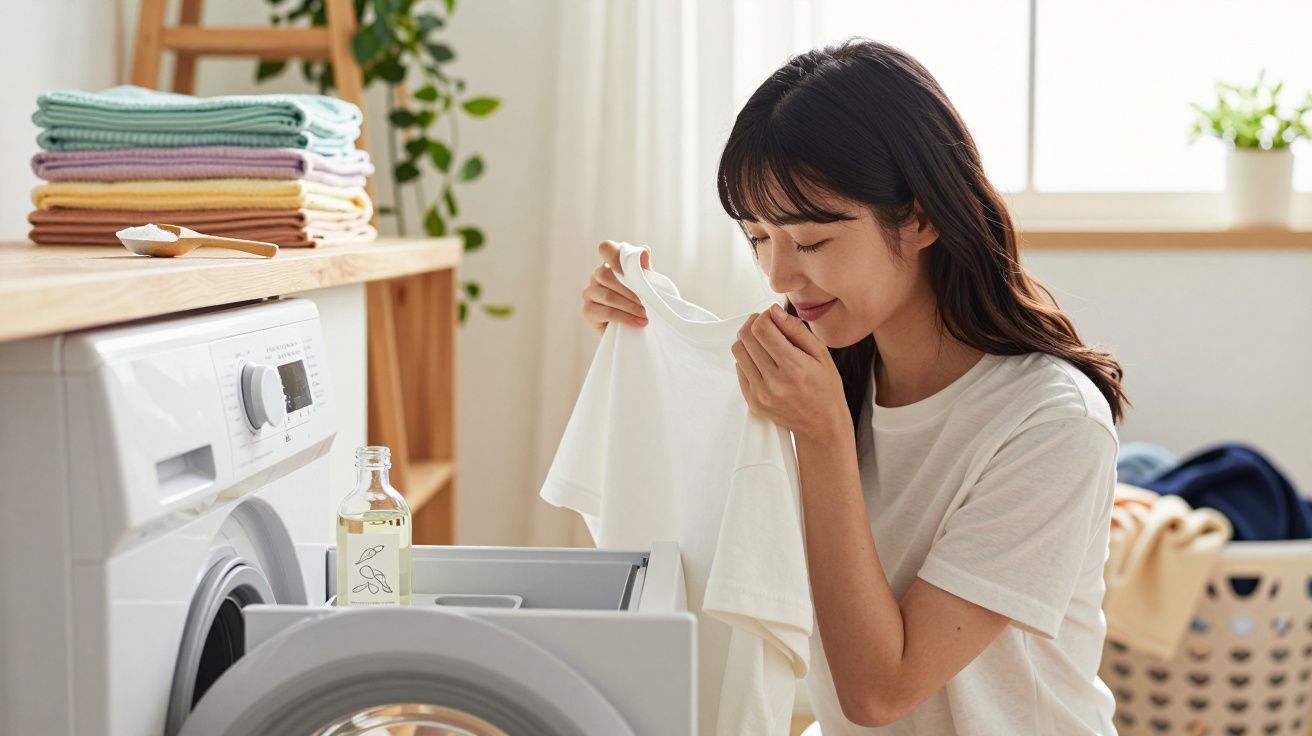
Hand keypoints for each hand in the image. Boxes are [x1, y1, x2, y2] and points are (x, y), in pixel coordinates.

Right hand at [582, 240, 650, 334]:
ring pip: (608, 296)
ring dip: (631, 306)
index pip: (606, 248)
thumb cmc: (640, 301)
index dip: (614, 255)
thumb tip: (644, 250)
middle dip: (630, 290)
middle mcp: (597, 275)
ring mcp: (589, 293)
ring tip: (646, 314)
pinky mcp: (588, 311)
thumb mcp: (647, 284)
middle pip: (606, 275)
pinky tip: (638, 322)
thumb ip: (644, 268)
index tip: (628, 270)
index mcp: (611, 263)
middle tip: (647, 302)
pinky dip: (626, 318)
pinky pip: (607, 312)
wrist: (635, 327)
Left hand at [732, 303, 848, 440]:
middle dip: (754, 324)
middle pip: (746, 337)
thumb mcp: (821, 354)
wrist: (821, 425)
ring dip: (748, 341)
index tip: (772, 317)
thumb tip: (774, 311)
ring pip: (738, 351)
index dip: (764, 316)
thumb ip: (796, 330)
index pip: (762, 329)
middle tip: (766, 325)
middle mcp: (774, 381)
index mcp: (794, 367)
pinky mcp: (752, 402)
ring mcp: (760, 394)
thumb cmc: (825, 388)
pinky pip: (739, 369)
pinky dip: (748, 359)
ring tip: (764, 343)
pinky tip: (763, 361)